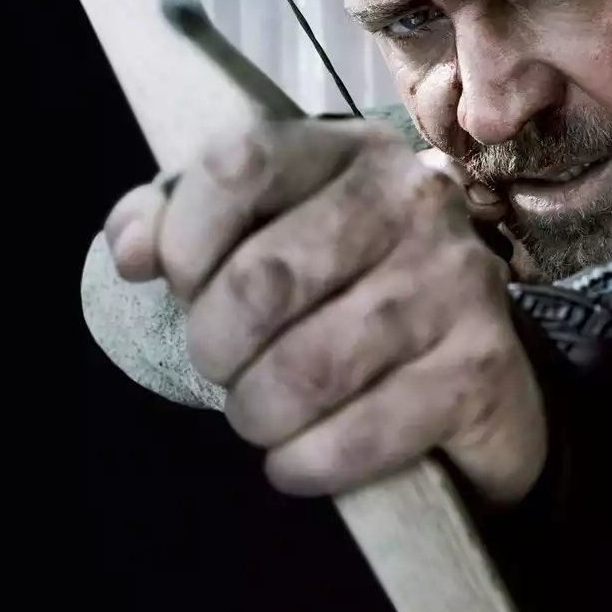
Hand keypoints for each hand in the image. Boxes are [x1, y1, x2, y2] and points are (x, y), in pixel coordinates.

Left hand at [103, 119, 545, 504]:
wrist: (472, 379)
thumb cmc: (341, 297)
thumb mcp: (262, 237)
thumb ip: (178, 224)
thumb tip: (132, 249)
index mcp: (348, 150)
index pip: (240, 162)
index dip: (184, 236)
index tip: (178, 286)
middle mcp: (414, 199)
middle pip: (264, 278)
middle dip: (216, 345)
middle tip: (220, 368)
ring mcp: (457, 281)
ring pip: (309, 368)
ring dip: (258, 411)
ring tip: (258, 416)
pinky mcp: (479, 369)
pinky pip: (361, 433)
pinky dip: (308, 461)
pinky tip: (295, 461)